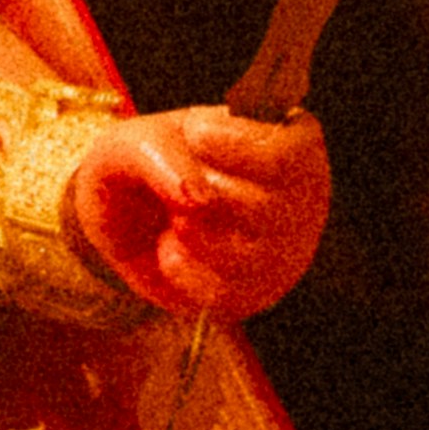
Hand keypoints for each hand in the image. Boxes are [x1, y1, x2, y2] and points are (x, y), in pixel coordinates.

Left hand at [68, 106, 331, 318]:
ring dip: (191, 234)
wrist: (126, 212)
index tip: (196, 135)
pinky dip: (183, 271)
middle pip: (265, 208)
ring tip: (176, 217)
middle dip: (203, 194)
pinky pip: (225, 295)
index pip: (289, 151)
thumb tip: (197, 199)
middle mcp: (302, 196)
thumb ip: (163, 155)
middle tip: (182, 180)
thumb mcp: (137, 139)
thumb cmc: (148, 161)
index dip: (232, 145)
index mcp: (289, 140)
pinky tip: (173, 249)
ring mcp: (286, 249)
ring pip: (248, 258)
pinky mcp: (257, 291)